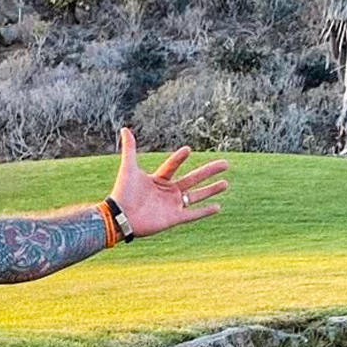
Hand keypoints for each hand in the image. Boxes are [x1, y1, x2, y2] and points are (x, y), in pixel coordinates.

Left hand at [109, 130, 226, 237]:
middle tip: (225, 163)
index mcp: (158, 180)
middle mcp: (168, 192)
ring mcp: (172, 205)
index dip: (179, 158)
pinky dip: (205, 211)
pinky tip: (218, 206)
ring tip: (226, 183)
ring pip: (197, 196)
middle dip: (209, 171)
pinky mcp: (174, 218)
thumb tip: (125, 129)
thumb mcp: (129, 167)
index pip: (172, 166)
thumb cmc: (123, 193)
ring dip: (211, 189)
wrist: (120, 217)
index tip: (188, 149)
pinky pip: (193, 214)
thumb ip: (130, 148)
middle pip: (193, 179)